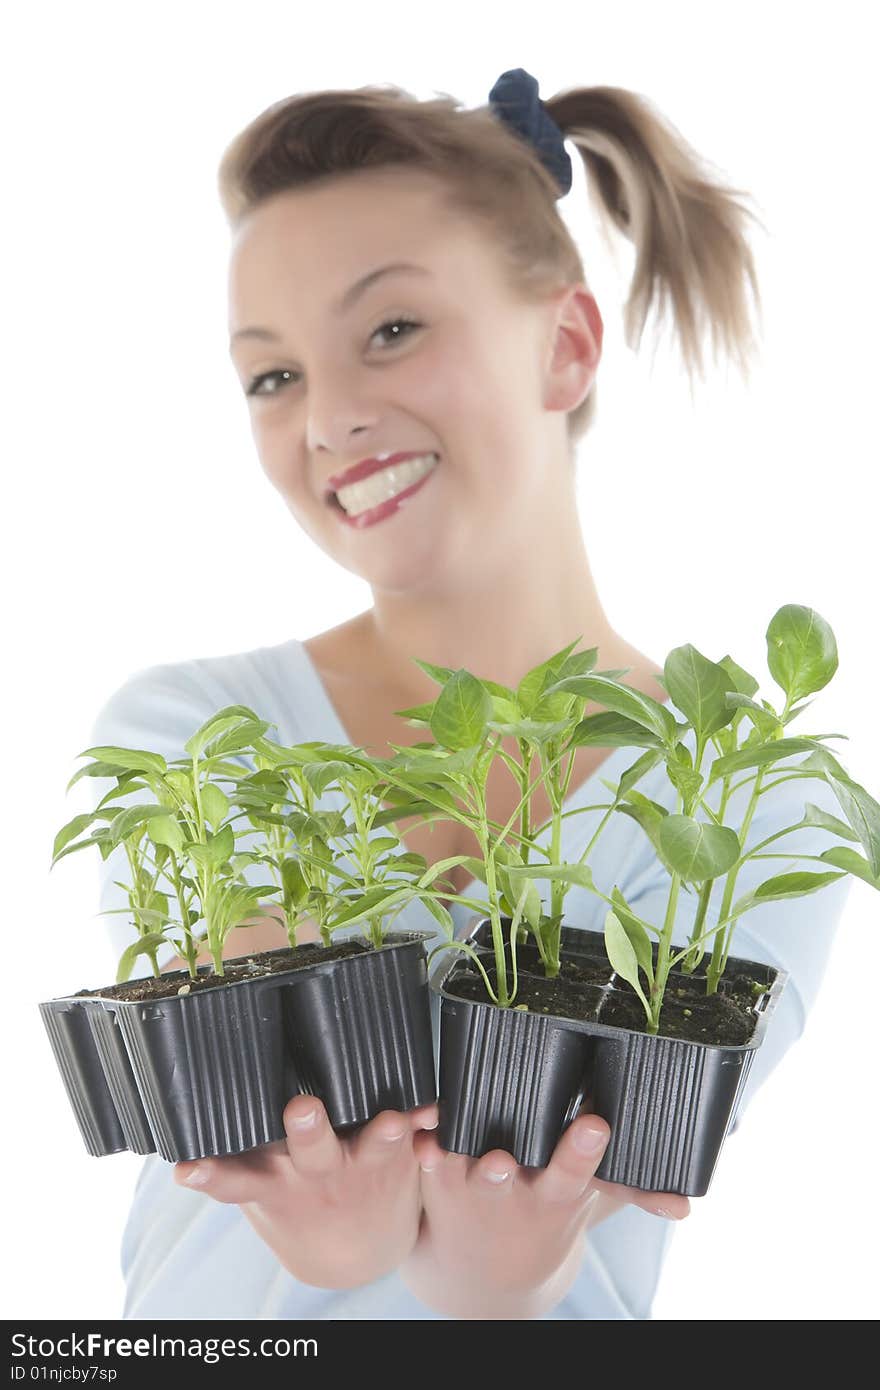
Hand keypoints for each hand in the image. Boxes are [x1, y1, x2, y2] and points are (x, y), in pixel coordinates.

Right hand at [173, 1095, 438, 1288]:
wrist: (355, 1254)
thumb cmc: (296, 1199)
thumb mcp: (260, 1190)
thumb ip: (234, 1161)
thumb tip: (183, 1136)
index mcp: (270, 1182)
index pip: (231, 1178)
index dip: (207, 1173)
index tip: (187, 1169)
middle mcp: (313, 1176)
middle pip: (307, 1150)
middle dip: (305, 1129)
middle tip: (301, 1110)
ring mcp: (358, 1170)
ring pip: (369, 1149)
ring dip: (381, 1135)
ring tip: (392, 1122)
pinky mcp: (397, 1162)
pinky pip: (417, 1140)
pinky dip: (427, 1126)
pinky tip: (437, 1112)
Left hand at [401, 1111, 689, 1318]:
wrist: (484, 1278)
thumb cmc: (544, 1217)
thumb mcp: (587, 1207)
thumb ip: (632, 1192)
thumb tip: (686, 1207)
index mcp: (553, 1194)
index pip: (574, 1171)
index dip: (582, 1150)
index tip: (595, 1125)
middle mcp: (511, 1191)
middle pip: (510, 1174)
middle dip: (506, 1165)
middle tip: (509, 1158)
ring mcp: (469, 1184)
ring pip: (464, 1167)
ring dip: (462, 1161)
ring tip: (457, 1148)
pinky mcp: (435, 1174)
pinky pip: (425, 1158)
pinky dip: (420, 1147)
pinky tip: (418, 1134)